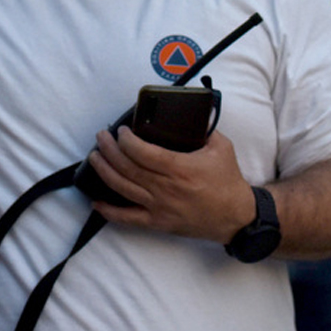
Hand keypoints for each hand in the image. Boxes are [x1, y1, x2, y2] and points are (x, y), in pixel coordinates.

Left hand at [86, 127, 252, 244]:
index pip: (142, 152)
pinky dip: (110, 211)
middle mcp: (166, 188)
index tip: (121, 131)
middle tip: (100, 137)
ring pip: (123, 188)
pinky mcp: (158, 222)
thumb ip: (205, 127)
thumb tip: (195, 108)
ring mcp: (159, 207)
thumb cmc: (228, 181)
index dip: (126, 140)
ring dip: (104, 171)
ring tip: (94, 157)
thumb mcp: (221, 147)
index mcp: (180, 168)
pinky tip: (96, 202)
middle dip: (109, 150)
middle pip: (127, 167)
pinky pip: (128, 219)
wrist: (237, 217)